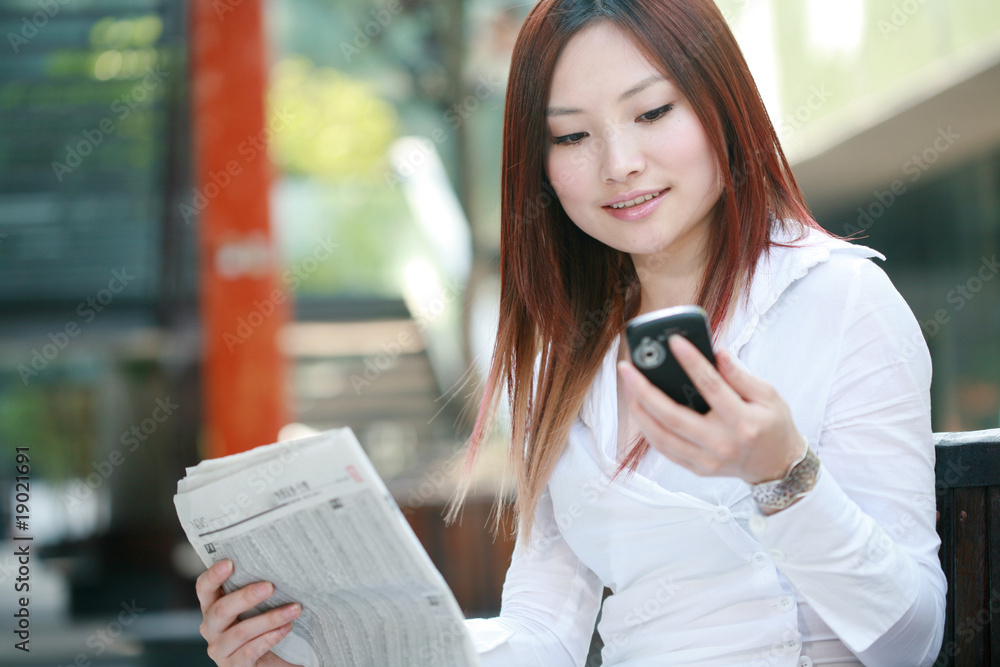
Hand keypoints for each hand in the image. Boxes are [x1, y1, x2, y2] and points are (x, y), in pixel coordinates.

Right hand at [196, 559, 303, 666]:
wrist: (275, 661)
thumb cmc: (266, 627)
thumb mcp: (259, 607)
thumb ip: (259, 589)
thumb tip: (279, 565)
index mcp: (213, 607)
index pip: (204, 589)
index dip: (213, 575)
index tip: (230, 562)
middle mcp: (211, 628)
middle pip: (221, 610)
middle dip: (246, 597)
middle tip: (270, 586)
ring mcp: (220, 650)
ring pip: (240, 631)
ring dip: (269, 619)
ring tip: (294, 609)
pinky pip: (249, 651)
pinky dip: (270, 638)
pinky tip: (286, 628)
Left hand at [618, 334, 803, 484]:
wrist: (777, 466)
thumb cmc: (773, 425)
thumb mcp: (768, 395)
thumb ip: (741, 375)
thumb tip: (717, 352)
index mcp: (743, 422)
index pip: (711, 387)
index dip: (691, 361)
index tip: (674, 341)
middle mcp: (722, 444)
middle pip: (673, 416)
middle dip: (645, 390)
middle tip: (627, 368)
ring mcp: (707, 460)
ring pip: (661, 436)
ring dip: (639, 410)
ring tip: (627, 386)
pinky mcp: (697, 468)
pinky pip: (664, 449)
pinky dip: (648, 429)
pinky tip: (639, 409)